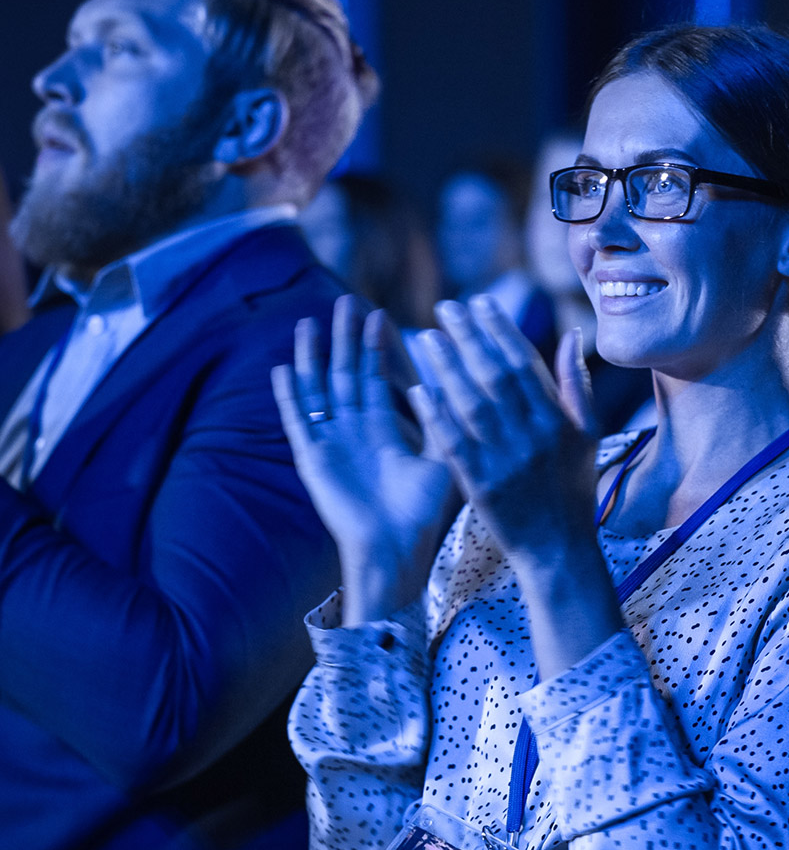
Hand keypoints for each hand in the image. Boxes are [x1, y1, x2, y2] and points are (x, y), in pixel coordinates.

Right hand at [273, 295, 454, 622]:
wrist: (395, 548)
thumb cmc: (423, 513)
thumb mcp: (443, 458)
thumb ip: (442, 421)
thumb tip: (445, 381)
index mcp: (383, 431)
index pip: (376, 378)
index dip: (377, 347)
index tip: (381, 313)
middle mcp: (354, 432)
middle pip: (345, 374)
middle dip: (346, 339)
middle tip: (348, 301)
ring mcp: (331, 443)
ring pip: (318, 389)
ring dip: (313, 357)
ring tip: (311, 321)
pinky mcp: (313, 458)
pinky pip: (298, 421)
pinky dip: (290, 396)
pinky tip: (282, 368)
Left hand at [409, 297, 621, 677]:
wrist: (557, 551)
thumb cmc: (571, 490)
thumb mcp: (587, 436)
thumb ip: (577, 384)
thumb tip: (572, 333)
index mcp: (559, 421)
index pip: (525, 364)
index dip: (500, 330)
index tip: (479, 303)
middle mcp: (533, 438)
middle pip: (496, 377)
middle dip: (470, 338)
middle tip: (446, 309)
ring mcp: (506, 462)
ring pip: (473, 405)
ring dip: (449, 367)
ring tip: (427, 337)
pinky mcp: (481, 486)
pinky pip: (454, 443)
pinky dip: (436, 414)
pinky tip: (417, 389)